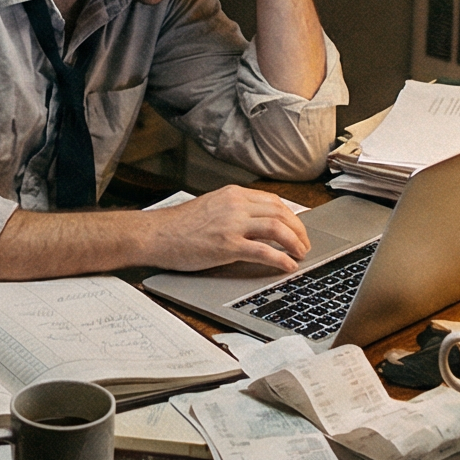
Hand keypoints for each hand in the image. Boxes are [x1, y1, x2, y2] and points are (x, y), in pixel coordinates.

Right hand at [143, 187, 310, 273]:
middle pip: (281, 212)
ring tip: (301, 254)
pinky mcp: (227, 245)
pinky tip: (287, 265)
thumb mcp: (211, 207)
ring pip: (277, 228)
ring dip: (295, 242)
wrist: (156, 235)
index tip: (298, 228)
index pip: (273, 201)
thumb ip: (234, 211)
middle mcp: (235, 205)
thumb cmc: (177, 226)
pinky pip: (264, 251)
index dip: (292, 216)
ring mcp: (232, 224)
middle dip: (299, 230)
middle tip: (304, 244)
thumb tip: (257, 224)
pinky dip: (281, 259)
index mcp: (233, 194)